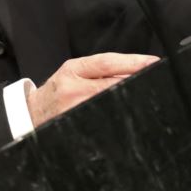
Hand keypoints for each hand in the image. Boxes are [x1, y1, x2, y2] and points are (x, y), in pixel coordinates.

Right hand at [26, 52, 159, 126]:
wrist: (32, 114)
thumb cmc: (58, 91)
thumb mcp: (73, 72)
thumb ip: (100, 71)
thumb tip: (135, 72)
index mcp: (73, 70)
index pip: (108, 63)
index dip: (133, 62)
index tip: (153, 62)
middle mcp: (74, 90)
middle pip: (114, 84)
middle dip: (137, 83)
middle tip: (158, 82)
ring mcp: (76, 111)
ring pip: (113, 103)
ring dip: (130, 102)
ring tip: (147, 100)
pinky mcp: (79, 127)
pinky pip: (106, 122)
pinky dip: (119, 119)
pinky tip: (128, 118)